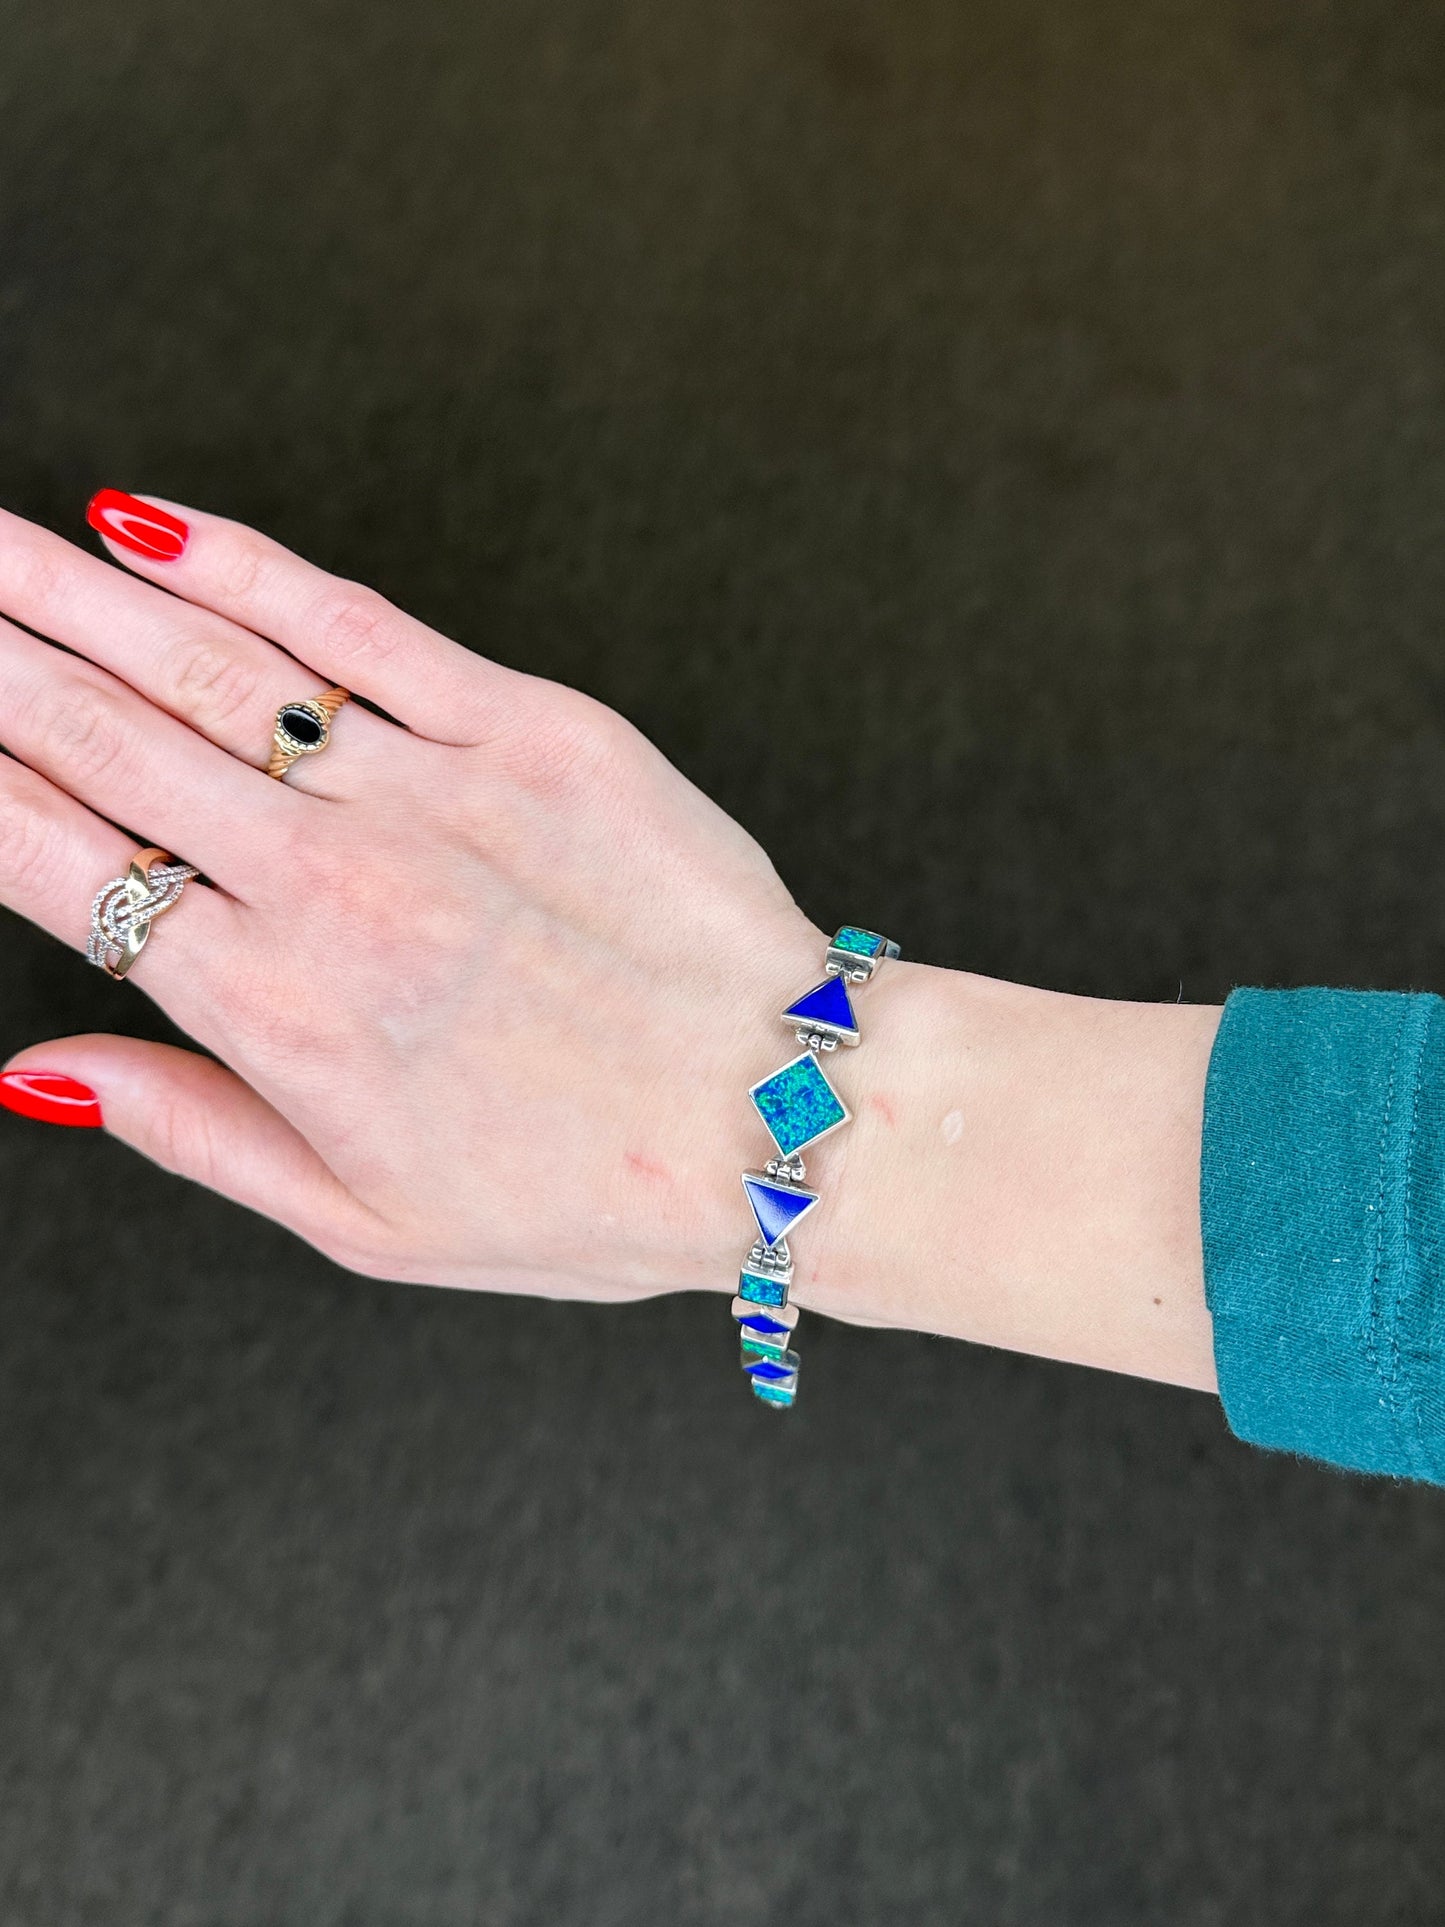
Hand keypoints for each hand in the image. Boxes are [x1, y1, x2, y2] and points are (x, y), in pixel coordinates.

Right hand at [0, 492, 822, 1301]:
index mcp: (278, 1013)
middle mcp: (334, 888)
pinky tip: (149, 526)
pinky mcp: (534, 730)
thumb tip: (34, 1071)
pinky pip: (359, 625)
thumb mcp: (366, 1221)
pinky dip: (245, 567)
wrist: (782, 1119)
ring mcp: (435, 793)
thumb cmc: (583, 1190)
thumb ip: (190, 1131)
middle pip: (105, 738)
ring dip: (69, 591)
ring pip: (209, 667)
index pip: (58, 862)